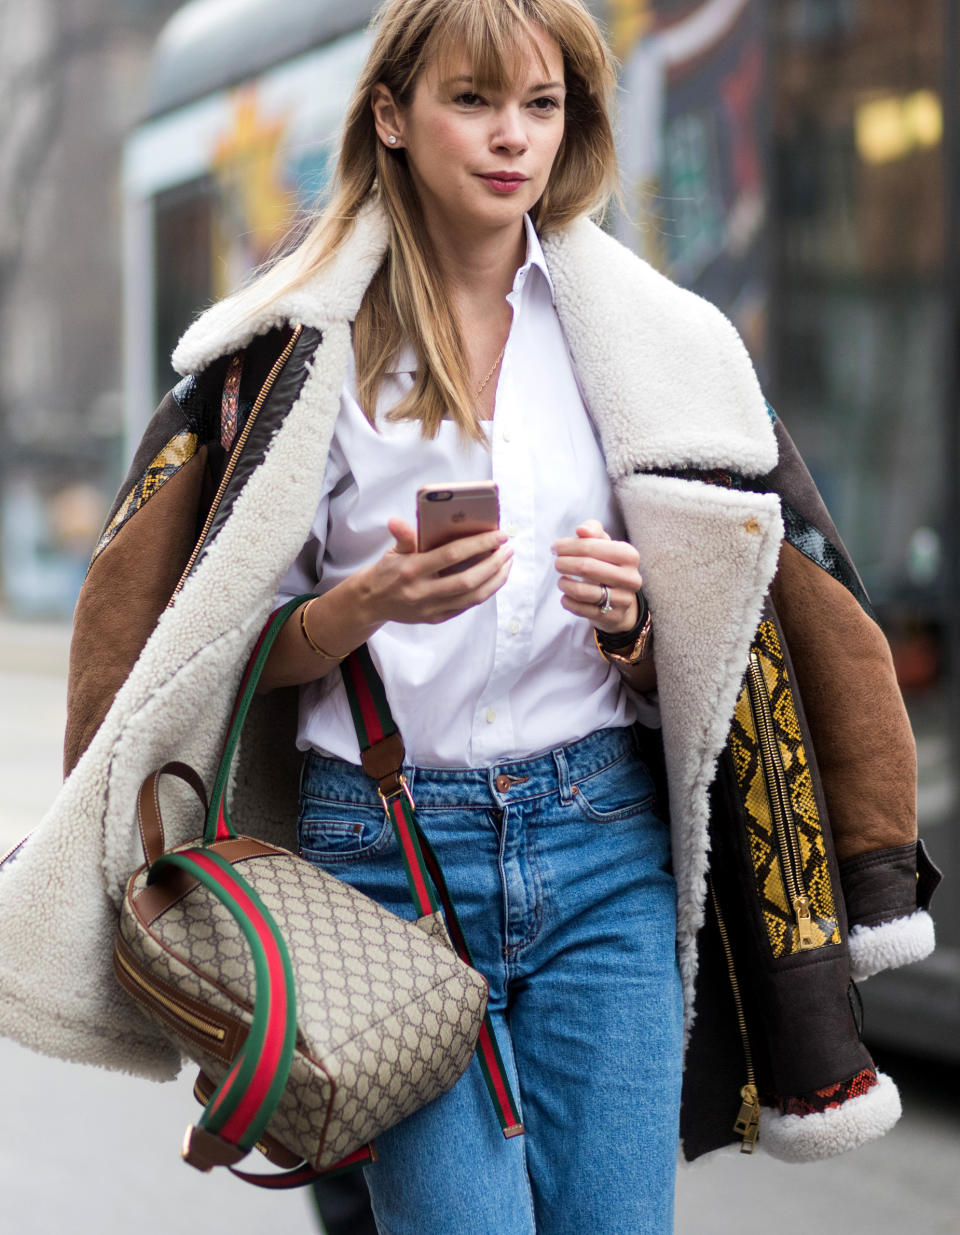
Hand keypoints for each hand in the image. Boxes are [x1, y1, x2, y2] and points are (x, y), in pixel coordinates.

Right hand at [351, 519, 512, 625]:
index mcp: (411, 569)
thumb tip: (397, 522)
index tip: (499, 535)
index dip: (478, 544)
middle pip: (467, 580)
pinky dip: (484, 592)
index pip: (451, 555)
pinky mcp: (435, 618)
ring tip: (507, 563)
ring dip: (495, 580)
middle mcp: (422, 592)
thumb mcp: (392, 551)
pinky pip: (466, 606)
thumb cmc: (387, 571)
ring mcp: (430, 608)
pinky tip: (494, 578)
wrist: (371, 602)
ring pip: (472, 597)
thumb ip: (404, 537)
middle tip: (508, 549)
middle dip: (493, 564)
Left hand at [552, 519, 642, 635]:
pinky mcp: (612, 617)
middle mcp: (630, 578)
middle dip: (565, 563)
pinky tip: (566, 595)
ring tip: (561, 580)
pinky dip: (567, 601)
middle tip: (557, 563)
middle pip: (586, 568)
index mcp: (629, 555)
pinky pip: (580, 609)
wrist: (621, 600)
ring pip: (582, 591)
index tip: (556, 548)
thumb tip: (581, 530)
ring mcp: (623, 600)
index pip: (592, 547)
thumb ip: (592, 531)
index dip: (568, 546)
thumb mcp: (604, 544)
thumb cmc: (608, 565)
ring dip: (564, 584)